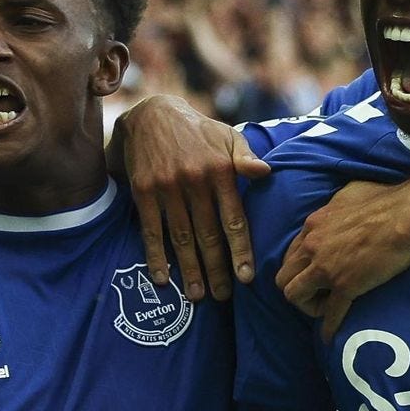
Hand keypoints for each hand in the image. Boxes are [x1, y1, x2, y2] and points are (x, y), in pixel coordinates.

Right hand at [118, 96, 268, 301]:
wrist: (152, 114)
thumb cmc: (199, 131)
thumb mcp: (227, 137)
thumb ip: (246, 158)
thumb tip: (266, 172)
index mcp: (220, 171)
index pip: (234, 219)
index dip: (240, 251)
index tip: (246, 277)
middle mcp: (194, 181)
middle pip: (208, 235)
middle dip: (216, 269)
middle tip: (223, 296)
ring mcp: (167, 188)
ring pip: (181, 238)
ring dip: (189, 270)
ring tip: (198, 296)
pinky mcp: (143, 191)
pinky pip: (151, 230)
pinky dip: (156, 256)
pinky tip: (163, 278)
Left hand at [277, 179, 409, 339]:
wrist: (407, 215)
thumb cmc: (385, 199)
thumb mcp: (347, 194)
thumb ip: (334, 207)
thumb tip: (338, 208)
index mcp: (312, 226)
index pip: (290, 254)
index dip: (300, 269)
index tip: (314, 275)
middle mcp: (312, 247)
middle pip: (284, 277)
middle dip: (297, 288)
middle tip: (316, 293)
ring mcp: (327, 268)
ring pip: (295, 297)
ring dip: (307, 306)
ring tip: (325, 308)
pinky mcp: (346, 286)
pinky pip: (330, 314)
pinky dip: (329, 328)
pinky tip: (330, 336)